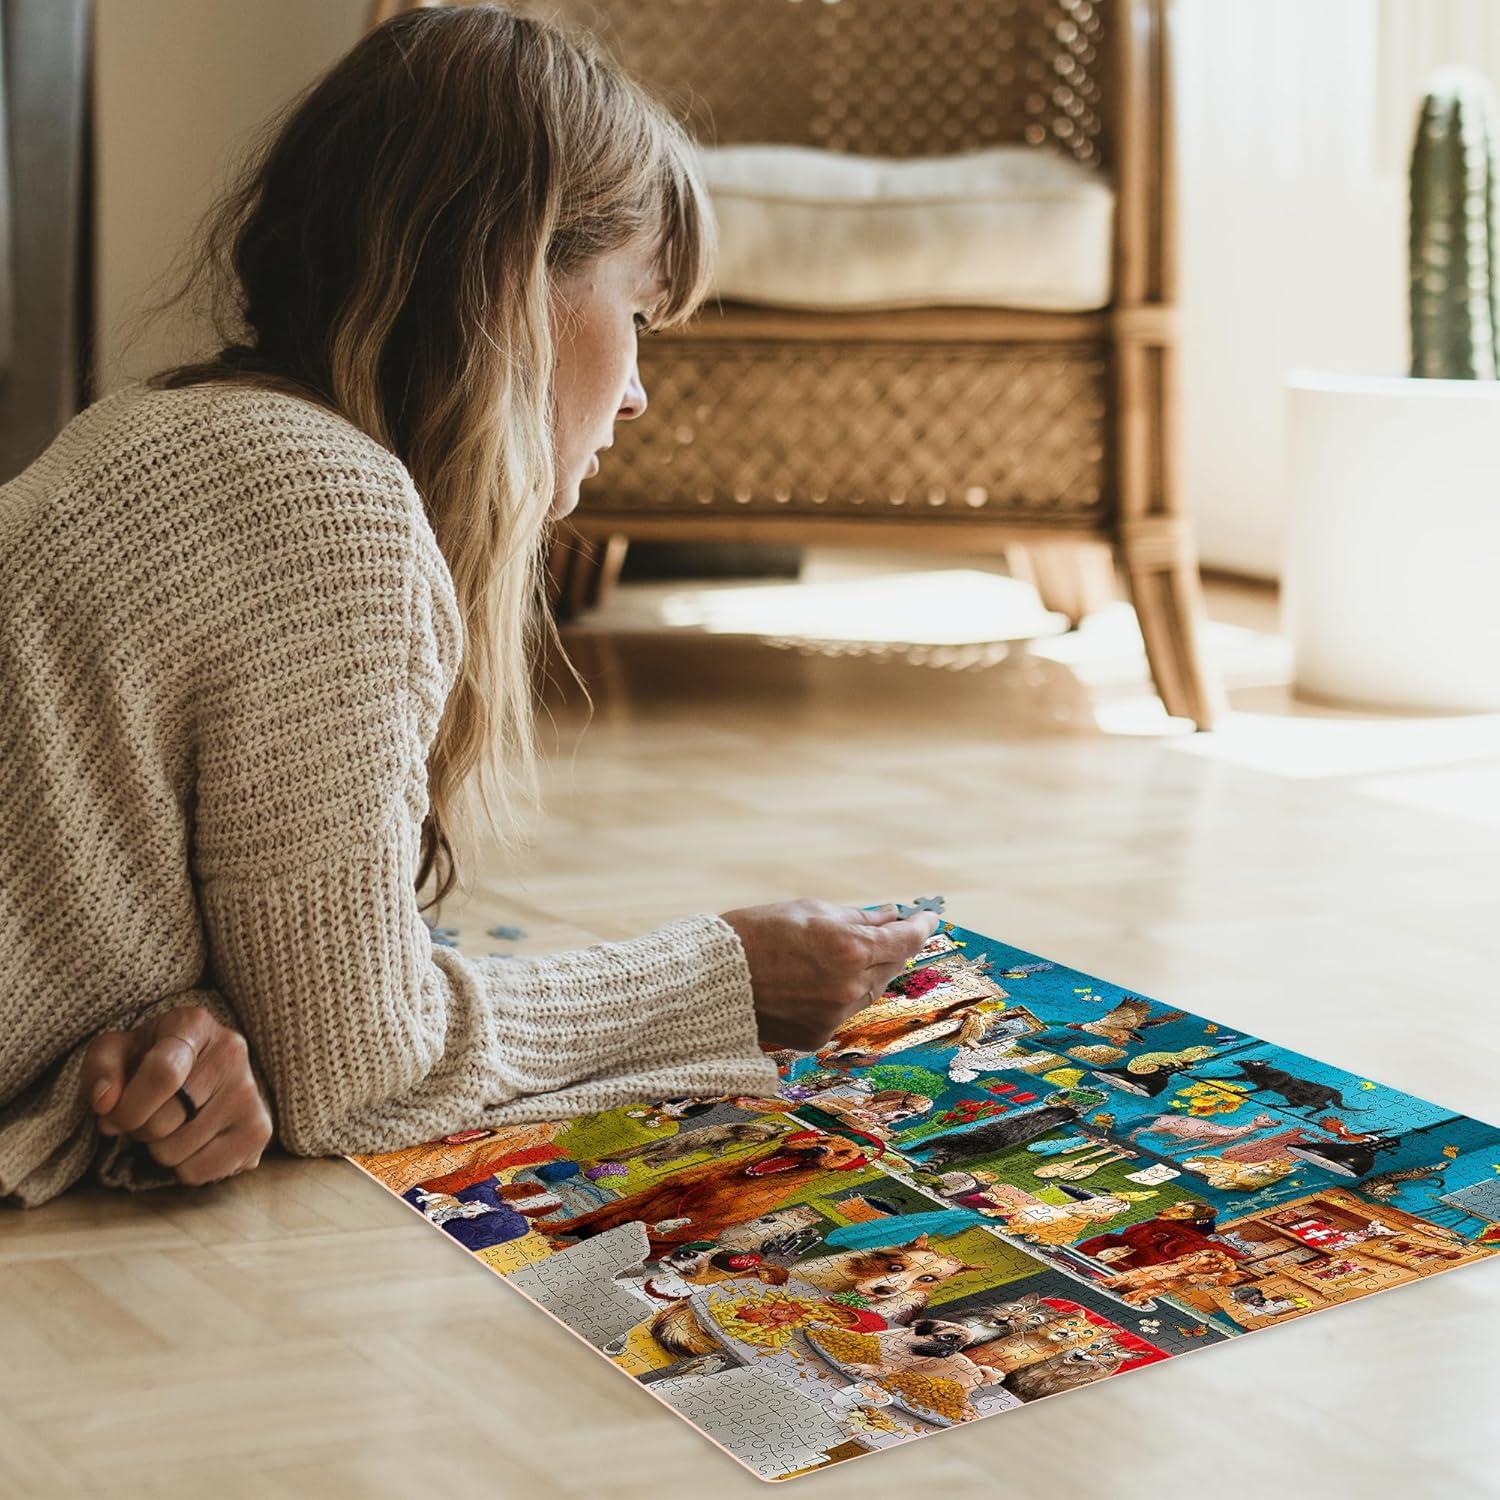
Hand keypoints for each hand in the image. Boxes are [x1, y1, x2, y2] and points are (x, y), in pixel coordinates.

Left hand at [78, 1004, 273, 1186]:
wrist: (200, 1068)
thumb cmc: (149, 1059)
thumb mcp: (116, 1051)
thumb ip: (100, 1069)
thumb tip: (105, 1102)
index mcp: (195, 1025)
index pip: (164, 1073)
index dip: (128, 1107)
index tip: (111, 1116)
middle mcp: (232, 1053)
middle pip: (164, 1121)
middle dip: (138, 1129)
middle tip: (144, 1115)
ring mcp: (250, 1093)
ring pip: (177, 1151)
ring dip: (159, 1148)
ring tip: (170, 1125)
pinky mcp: (259, 1131)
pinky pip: (200, 1173)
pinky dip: (183, 1167)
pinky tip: (192, 1141)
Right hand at [718, 898, 941, 1051]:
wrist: (711, 979)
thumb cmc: (757, 933)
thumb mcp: (810, 911)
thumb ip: (857, 918)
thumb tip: (891, 916)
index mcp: (849, 947)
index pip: (905, 940)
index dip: (920, 927)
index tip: (926, 918)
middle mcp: (849, 985)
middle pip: (891, 966)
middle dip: (890, 948)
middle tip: (886, 932)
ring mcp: (835, 1015)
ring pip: (870, 991)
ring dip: (866, 972)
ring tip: (840, 954)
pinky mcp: (818, 1035)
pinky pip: (844, 1011)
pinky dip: (840, 995)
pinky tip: (817, 980)